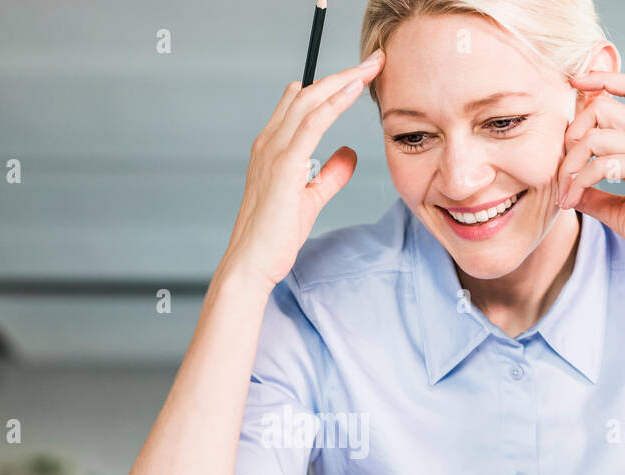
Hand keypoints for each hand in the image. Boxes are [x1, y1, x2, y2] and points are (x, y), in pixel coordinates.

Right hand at [222, 50, 384, 288]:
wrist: (251, 263)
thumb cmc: (273, 237)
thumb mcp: (309, 198)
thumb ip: (330, 175)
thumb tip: (349, 154)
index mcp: (272, 149)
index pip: (302, 105)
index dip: (330, 86)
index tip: (358, 75)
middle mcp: (269, 143)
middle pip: (308, 94)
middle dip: (342, 73)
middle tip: (373, 60)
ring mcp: (274, 151)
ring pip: (310, 100)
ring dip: (343, 79)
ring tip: (370, 66)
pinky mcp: (284, 165)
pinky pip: (312, 122)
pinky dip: (334, 101)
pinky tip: (354, 88)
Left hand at [556, 71, 624, 295]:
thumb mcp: (617, 207)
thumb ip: (593, 191)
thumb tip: (567, 186)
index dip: (603, 78)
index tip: (576, 84)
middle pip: (605, 105)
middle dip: (572, 134)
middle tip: (561, 169)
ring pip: (596, 136)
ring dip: (569, 166)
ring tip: (563, 194)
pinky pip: (601, 163)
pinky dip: (579, 181)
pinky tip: (572, 201)